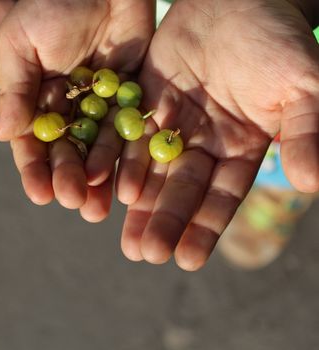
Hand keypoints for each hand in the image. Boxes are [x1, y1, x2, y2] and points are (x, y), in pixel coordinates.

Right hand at [0, 0, 153, 221]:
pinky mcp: (130, 95)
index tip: (39, 194)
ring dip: (98, 177)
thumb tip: (1, 135)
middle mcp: (67, 107)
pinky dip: (128, 154)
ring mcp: (100, 103)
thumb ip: (15, 88)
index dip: (34, 169)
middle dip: (68, 178)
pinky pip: (129, 128)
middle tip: (75, 202)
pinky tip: (128, 180)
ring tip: (99, 207)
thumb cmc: (51, 1)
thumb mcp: (21, 42)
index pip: (32, 141)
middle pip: (67, 151)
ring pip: (98, 148)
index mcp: (36, 97)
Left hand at [116, 0, 318, 269]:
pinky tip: (110, 187)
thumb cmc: (277, 39)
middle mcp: (204, 142)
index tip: (186, 260)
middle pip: (181, 189)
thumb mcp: (301, 86)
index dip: (204, 227)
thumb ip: (306, 133)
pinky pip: (130, 135)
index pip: (222, 196)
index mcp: (241, 146)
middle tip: (144, 254)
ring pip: (152, 170)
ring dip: (138, 204)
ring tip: (125, 239)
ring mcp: (174, 122)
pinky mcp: (146, 100)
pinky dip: (120, 161)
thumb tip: (313, 182)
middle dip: (163, 222)